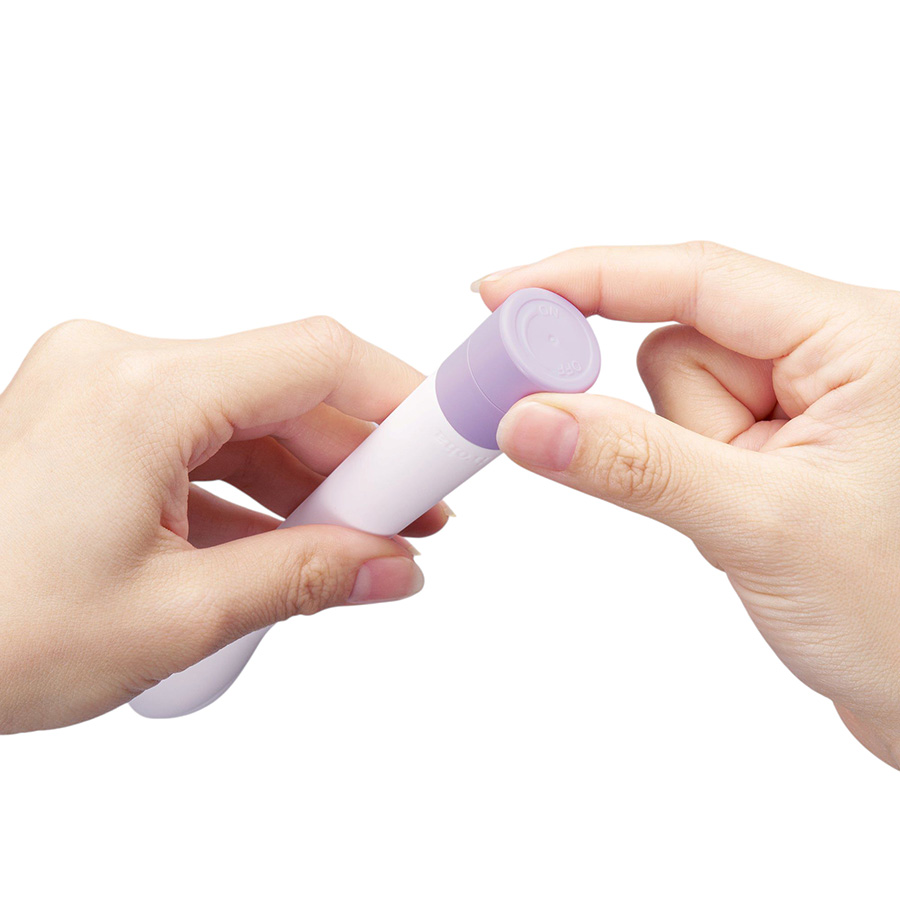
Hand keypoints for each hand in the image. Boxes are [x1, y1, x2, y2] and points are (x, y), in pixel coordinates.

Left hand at [0, 317, 442, 731]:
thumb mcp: (173, 618)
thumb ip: (303, 580)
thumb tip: (392, 568)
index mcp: (141, 393)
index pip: (314, 358)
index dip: (398, 398)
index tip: (444, 446)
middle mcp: (120, 366)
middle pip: (285, 388)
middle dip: (357, 455)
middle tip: (412, 518)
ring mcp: (104, 389)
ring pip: (246, 417)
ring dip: (307, 477)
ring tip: (356, 542)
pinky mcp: (96, 421)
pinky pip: (202, 439)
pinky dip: (251, 488)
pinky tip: (288, 539)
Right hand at [474, 243, 899, 768]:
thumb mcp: (761, 527)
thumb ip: (637, 465)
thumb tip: (529, 419)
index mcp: (858, 338)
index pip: (697, 275)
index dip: (588, 278)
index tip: (501, 293)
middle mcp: (831, 353)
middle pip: (679, 341)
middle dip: (673, 425)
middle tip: (706, 485)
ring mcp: (804, 399)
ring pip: (675, 394)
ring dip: (684, 462)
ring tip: (746, 521)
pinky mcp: (778, 441)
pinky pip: (686, 433)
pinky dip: (688, 477)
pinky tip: (741, 523)